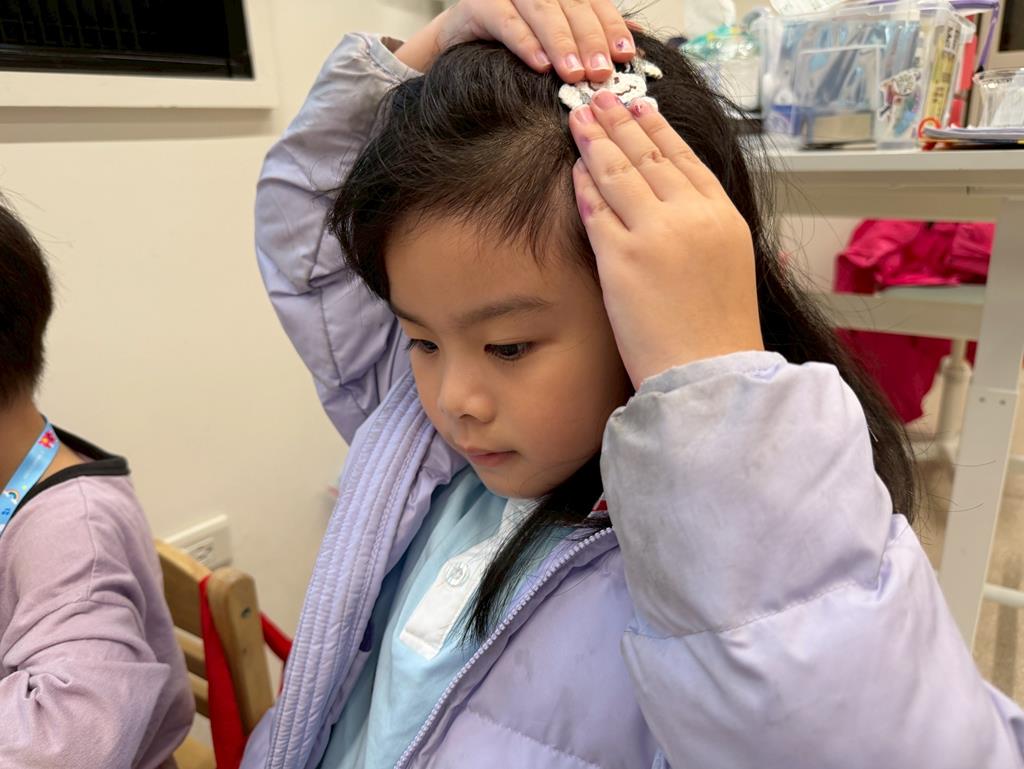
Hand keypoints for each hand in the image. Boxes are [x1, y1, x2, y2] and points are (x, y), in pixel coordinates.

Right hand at [396, 0, 636, 81]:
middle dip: (589, 40)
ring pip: (542, 11)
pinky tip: (541, 65)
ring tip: (574, 74)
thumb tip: (636, 40)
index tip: (624, 55)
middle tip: (600, 72)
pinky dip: (525, 43)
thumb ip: (591, 33)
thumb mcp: (555, 39)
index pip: (592, 3)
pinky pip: (506, 23)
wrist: (457, 45)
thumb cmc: (512, 45)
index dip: (611, 27)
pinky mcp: (479, 5)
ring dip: (561, 44)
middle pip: (571, 6)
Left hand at [569, 90, 763, 387]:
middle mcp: (692, 216)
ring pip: (619, 174)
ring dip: (595, 141)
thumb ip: (706, 227)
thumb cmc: (718, 331)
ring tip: (579, 118)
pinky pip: (596, 210)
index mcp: (723, 216)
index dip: (658, 129)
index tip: (641, 107)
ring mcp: (655, 234)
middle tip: (599, 98)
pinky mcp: (623, 259)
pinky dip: (584, 184)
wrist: (710, 372)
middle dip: (620, 122)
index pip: (685, 159)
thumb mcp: (730, 264)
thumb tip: (679, 205)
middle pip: (648, 156)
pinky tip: (574, 166)